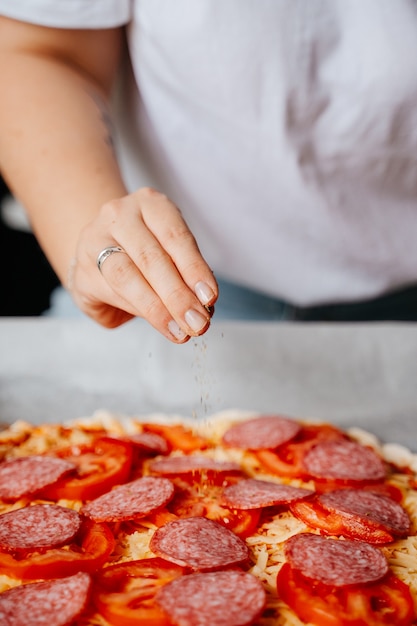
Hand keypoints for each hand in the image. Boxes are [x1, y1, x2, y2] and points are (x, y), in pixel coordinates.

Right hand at [69, 187, 217, 341]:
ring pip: (126, 277)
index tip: (209, 297)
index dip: (194, 269)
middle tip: (197, 323)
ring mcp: (93, 240)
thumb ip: (185, 275)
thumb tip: (202, 307)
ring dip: (157, 309)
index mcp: (150, 202)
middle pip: (150, 258)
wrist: (99, 251)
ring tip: (179, 331)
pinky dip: (138, 311)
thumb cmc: (146, 251)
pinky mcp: (80, 271)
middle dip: (177, 296)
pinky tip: (159, 324)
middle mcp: (118, 215)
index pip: (175, 236)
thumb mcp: (171, 251)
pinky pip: (110, 294)